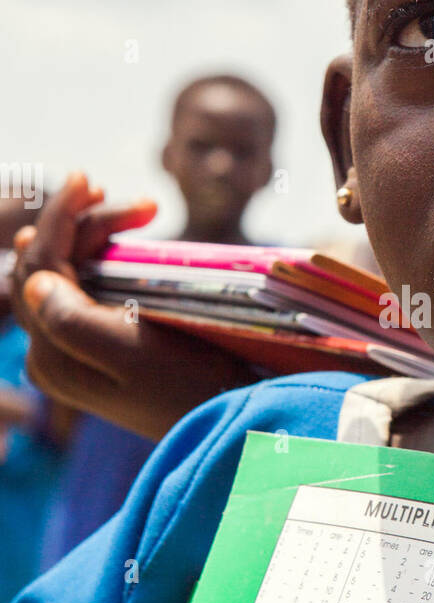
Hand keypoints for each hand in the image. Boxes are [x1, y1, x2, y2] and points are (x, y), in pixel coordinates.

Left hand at [13, 174, 256, 440]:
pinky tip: (130, 242)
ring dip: (99, 236)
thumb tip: (33, 280)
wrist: (231, 424)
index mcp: (53, 354)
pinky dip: (105, 258)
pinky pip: (87, 288)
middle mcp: (54, 354)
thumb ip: (73, 320)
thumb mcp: (132, 356)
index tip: (89, 179)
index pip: (38, 267)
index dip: (60, 218)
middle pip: (49, 265)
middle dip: (85, 223)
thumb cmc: (190, 389)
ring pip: (68, 272)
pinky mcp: (103, 348)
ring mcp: (77, 352)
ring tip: (145, 213)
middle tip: (144, 204)